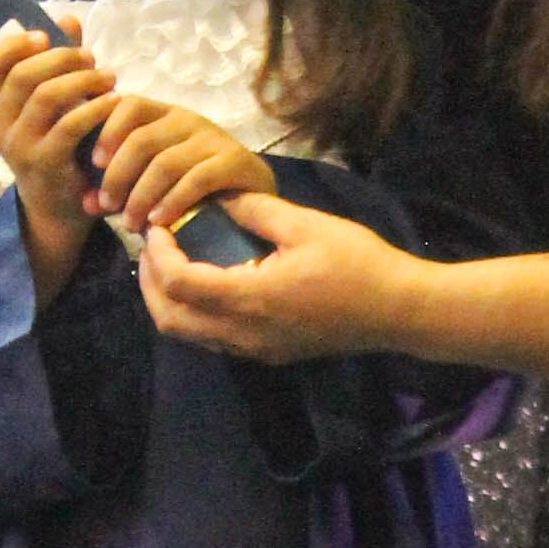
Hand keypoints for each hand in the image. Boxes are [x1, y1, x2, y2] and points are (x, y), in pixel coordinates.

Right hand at [0, 16, 115, 302]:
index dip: (12, 43)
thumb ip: (58, 62)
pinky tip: (115, 101)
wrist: (59, 208)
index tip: (44, 35)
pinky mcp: (44, 162)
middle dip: (61, 58)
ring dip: (81, 79)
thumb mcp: (54, 103)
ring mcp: (18, 145)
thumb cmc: (58, 145)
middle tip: (91, 57)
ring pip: (45, 95)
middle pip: (22, 74)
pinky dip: (95, 107)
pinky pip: (69, 124)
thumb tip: (69, 18)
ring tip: (108, 77)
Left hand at [84, 93, 276, 239]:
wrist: (253, 193)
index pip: (130, 104)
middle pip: (141, 139)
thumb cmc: (196, 186)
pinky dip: (172, 201)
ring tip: (130, 222)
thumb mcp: (154, 178)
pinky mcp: (235, 162)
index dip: (107, 130)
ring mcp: (213, 139)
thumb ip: (121, 187)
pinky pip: (196, 179)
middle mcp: (188, 120)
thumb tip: (87, 203)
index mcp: (165, 114)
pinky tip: (159, 221)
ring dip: (141, 195)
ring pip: (165, 162)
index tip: (93, 163)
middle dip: (118, 175)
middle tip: (108, 205)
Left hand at [141, 196, 417, 358]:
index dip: (156, 255)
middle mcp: (243, 333)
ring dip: (170, 301)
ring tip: (173, 262)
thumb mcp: (305, 224)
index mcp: (249, 299)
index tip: (157, 226)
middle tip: (152, 247)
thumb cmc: (358, 263)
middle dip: (149, 283)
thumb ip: (254, 210)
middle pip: (170, 319)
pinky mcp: (268, 353)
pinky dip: (196, 313)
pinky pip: (213, 339)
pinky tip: (208, 281)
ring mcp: (255, 349)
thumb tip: (217, 194)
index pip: (176, 283)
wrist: (399, 311)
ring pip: (189, 335)